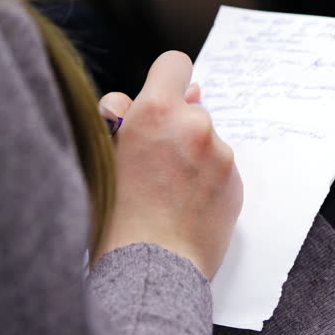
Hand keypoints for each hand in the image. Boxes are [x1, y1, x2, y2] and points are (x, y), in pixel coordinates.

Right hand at [93, 51, 242, 279]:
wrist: (149, 269)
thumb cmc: (112, 216)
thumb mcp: (99, 156)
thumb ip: (119, 119)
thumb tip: (135, 99)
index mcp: (155, 111)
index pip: (174, 64)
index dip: (163, 81)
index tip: (155, 102)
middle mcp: (194, 125)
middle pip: (188, 107)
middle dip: (173, 126)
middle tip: (149, 161)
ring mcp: (219, 154)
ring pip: (204, 139)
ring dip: (189, 154)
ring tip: (164, 192)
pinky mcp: (235, 181)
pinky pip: (218, 167)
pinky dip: (204, 179)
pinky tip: (183, 205)